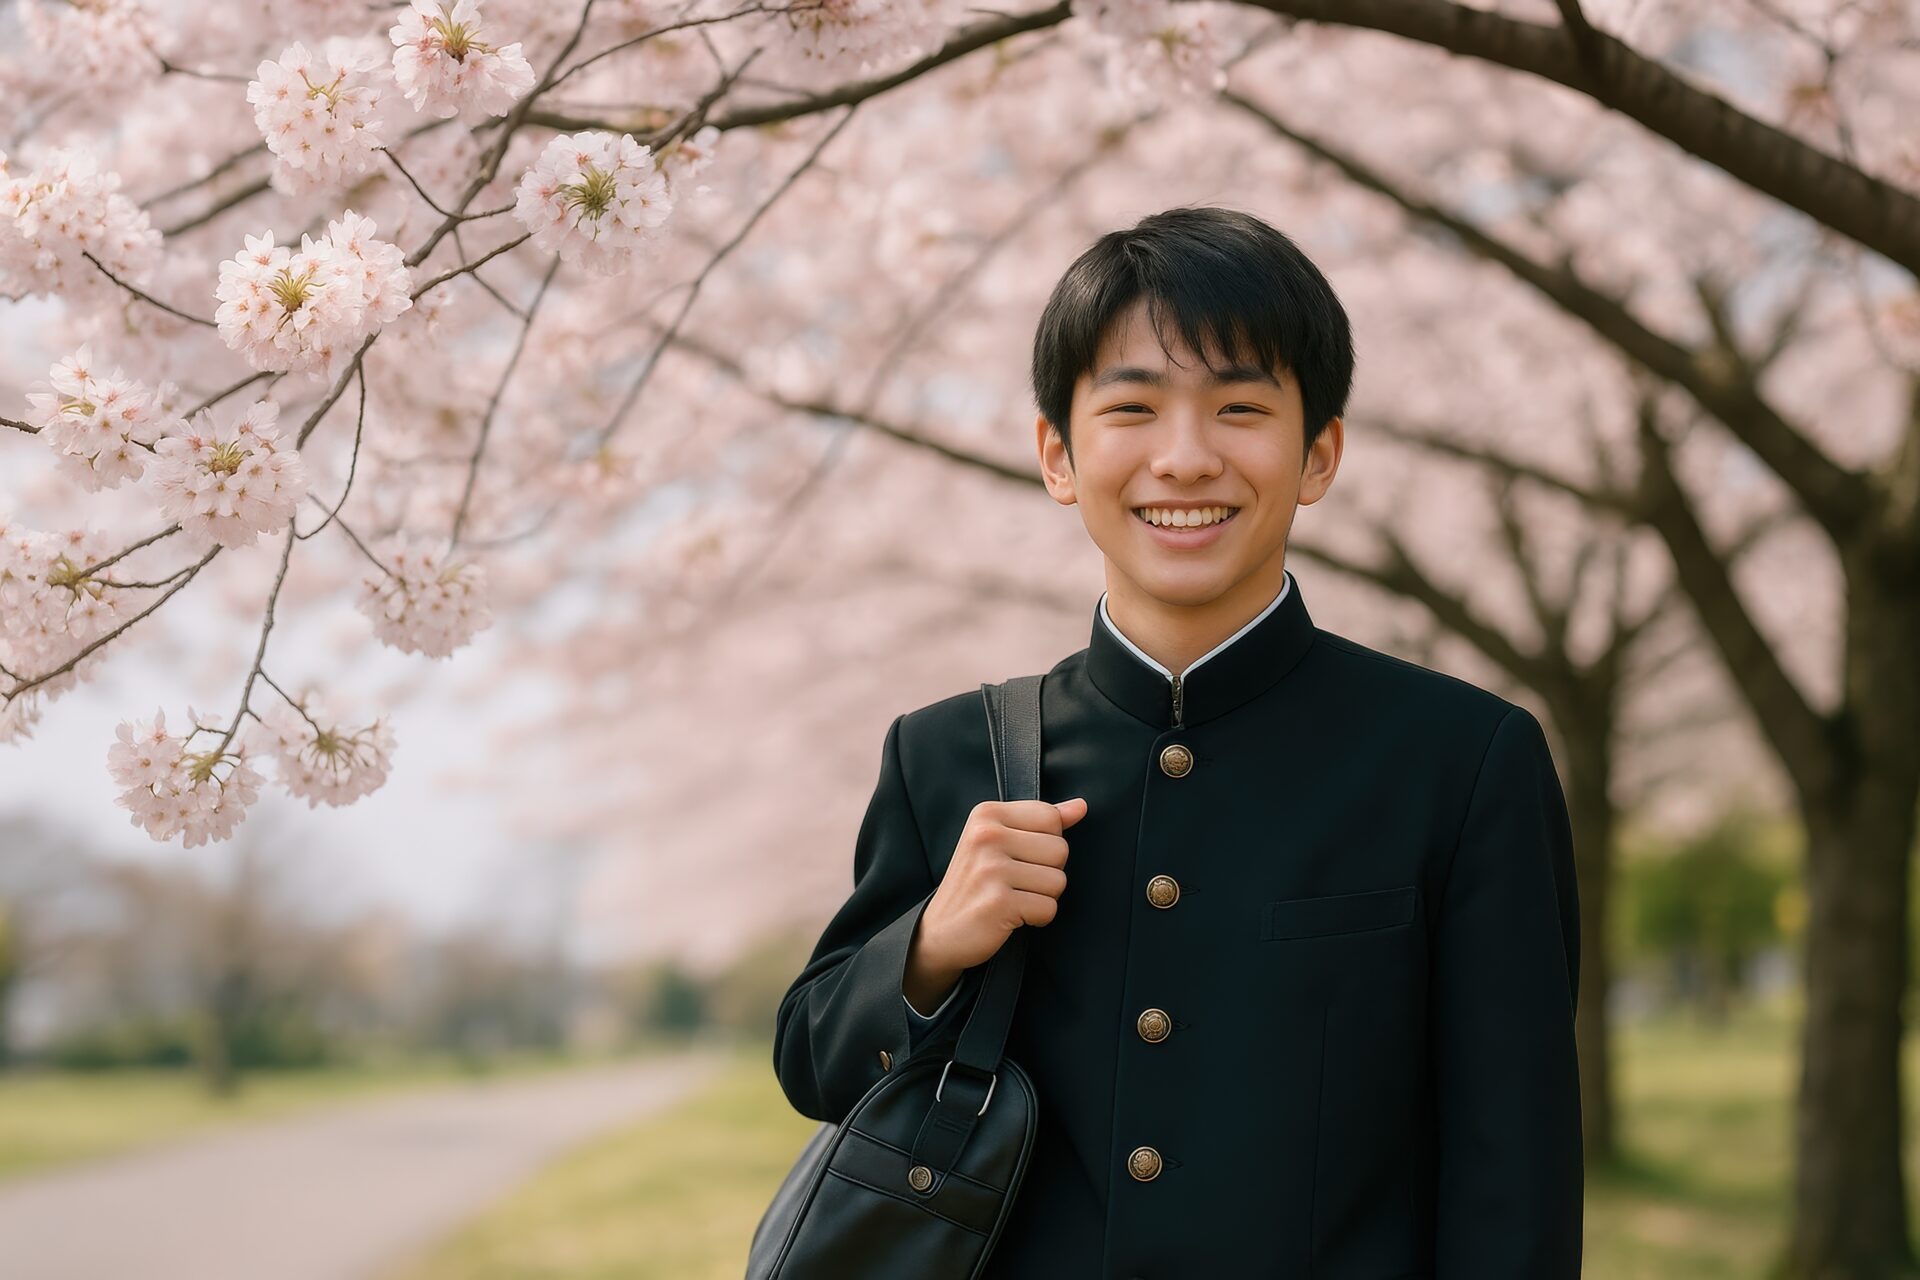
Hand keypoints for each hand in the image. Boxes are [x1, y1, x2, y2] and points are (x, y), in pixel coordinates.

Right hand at [909, 797, 1087, 990]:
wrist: (939, 932)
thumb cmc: (974, 885)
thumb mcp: (999, 842)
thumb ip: (1040, 821)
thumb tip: (1081, 806)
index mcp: (986, 814)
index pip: (1051, 817)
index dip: (1046, 843)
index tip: (1019, 856)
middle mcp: (986, 837)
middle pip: (1060, 849)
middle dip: (1047, 872)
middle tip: (1014, 882)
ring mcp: (991, 869)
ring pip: (1058, 881)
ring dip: (1042, 897)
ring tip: (1013, 898)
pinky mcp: (999, 902)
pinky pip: (1048, 908)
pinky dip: (1036, 918)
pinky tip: (1012, 916)